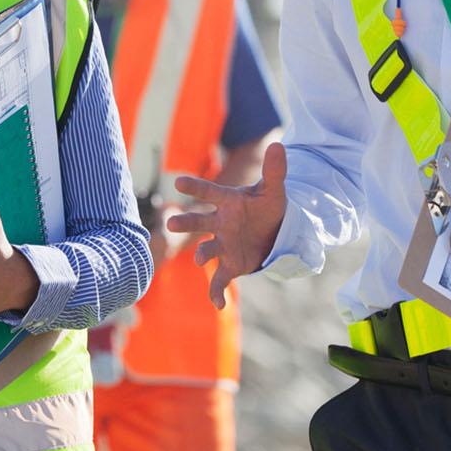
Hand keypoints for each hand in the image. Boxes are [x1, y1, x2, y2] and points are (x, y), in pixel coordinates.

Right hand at [167, 142, 287, 309]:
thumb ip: (275, 170)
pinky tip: (219, 305)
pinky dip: (217, 292)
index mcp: (228, 203)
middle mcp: (220, 223)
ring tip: (202, 259)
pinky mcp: (230, 263)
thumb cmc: (268, 208)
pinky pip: (220, 279)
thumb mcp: (274, 190)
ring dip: (203, 254)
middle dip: (186, 222)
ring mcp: (223, 244)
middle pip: (199, 221)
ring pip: (207, 249)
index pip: (209, 192)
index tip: (178, 181)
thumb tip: (279, 145)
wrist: (273, 232)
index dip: (195, 186)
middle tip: (172, 223)